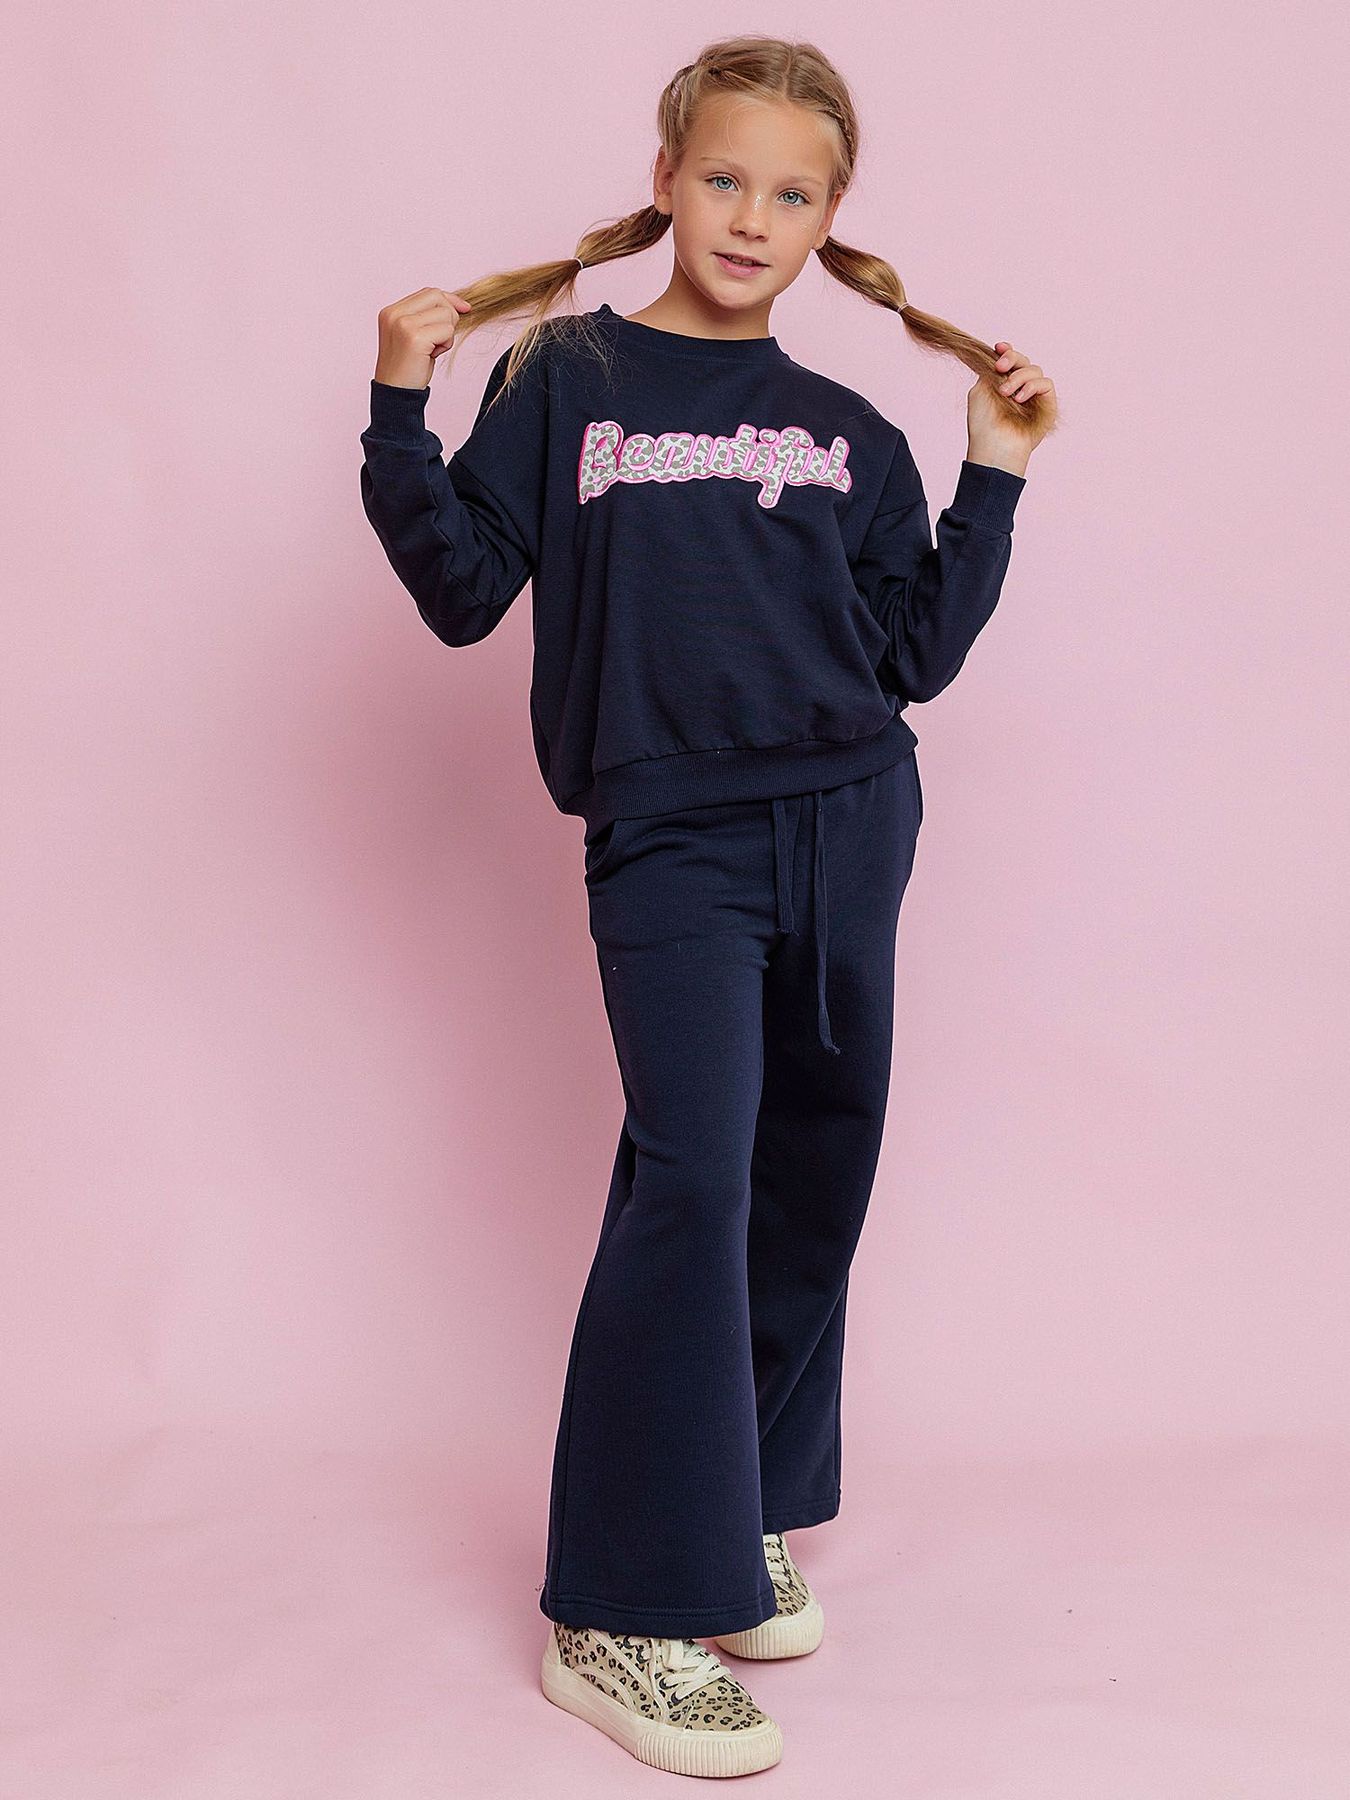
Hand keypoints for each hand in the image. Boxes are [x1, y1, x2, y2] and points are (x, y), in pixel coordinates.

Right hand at [374, 288, 472, 388]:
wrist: (396, 393)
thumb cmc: (407, 368)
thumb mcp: (414, 335)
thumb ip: (427, 317)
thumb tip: (459, 305)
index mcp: (391, 311)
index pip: (428, 292)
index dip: (449, 300)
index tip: (464, 309)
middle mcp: (394, 314)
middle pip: (437, 297)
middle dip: (449, 317)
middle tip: (439, 340)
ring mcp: (403, 324)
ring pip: (445, 314)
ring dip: (447, 334)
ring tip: (432, 349)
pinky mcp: (414, 337)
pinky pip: (447, 330)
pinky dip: (446, 344)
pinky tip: (432, 355)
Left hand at [966, 342, 1057, 474]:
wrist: (994, 446)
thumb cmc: (983, 424)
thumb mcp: (980, 391)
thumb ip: (989, 371)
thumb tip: (999, 355)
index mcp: (1003, 384)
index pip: (1010, 361)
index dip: (1007, 351)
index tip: (999, 348)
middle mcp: (1019, 388)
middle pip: (1024, 361)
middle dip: (1012, 359)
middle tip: (1000, 367)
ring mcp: (1034, 396)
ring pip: (1035, 370)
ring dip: (1019, 377)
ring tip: (1005, 392)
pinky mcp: (1047, 404)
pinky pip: (1046, 383)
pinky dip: (1032, 386)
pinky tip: (1019, 398)